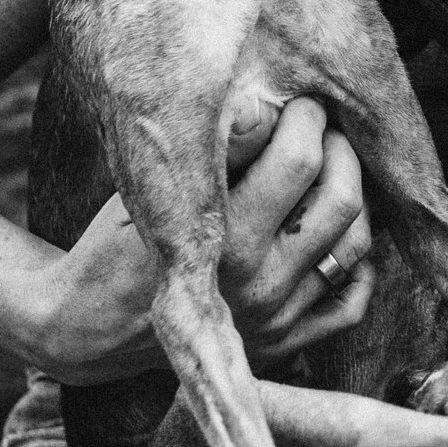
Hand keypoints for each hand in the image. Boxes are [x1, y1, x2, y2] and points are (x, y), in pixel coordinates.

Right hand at [36, 97, 375, 383]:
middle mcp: (256, 284)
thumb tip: (266, 102)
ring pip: (356, 244)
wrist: (91, 325)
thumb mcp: (153, 189)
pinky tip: (332, 231)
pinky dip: (355, 262)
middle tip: (319, 132)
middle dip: (339, 149)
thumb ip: (214, 152)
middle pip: (341, 198)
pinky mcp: (284, 343)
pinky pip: (351, 300)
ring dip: (353, 197)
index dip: (306, 118)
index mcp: (222, 239)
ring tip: (328, 172)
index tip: (296, 104)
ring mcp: (275, 318)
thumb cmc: (118, 242)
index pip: (298, 160)